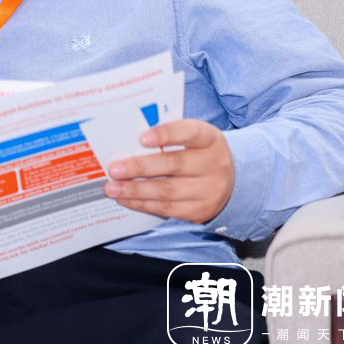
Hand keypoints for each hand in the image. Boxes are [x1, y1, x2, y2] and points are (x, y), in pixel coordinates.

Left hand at [102, 119, 234, 223]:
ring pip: (168, 191)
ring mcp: (210, 190)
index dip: (166, 134)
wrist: (231, 183)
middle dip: (139, 167)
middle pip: (174, 165)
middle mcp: (214, 164)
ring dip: (135, 190)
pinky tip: (125, 199)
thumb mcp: (192, 139)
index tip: (141, 138)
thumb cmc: (198, 153)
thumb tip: (126, 141)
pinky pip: (167, 209)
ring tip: (112, 188)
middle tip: (114, 169)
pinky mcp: (200, 211)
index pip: (190, 132)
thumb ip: (167, 137)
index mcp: (210, 139)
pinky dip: (142, 204)